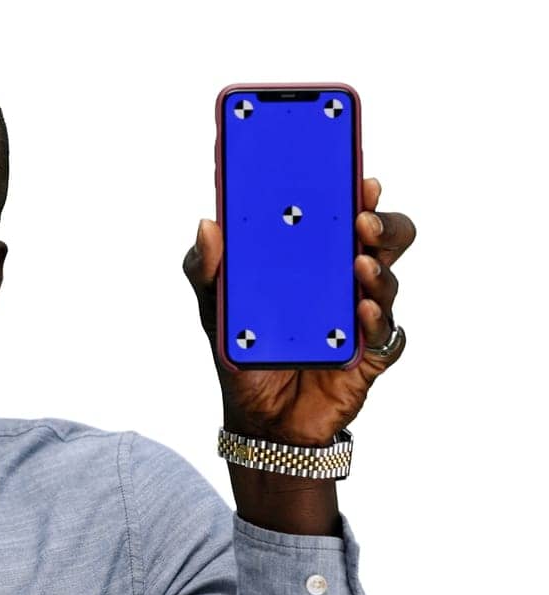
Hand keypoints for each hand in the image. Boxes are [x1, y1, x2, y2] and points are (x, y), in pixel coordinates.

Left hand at [183, 177, 414, 446]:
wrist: (259, 418)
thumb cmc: (245, 349)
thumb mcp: (215, 307)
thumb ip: (205, 268)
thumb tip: (205, 224)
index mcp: (315, 259)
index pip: (345, 216)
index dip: (358, 193)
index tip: (359, 176)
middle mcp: (345, 281)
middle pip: (384, 241)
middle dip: (381, 223)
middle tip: (361, 218)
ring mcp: (361, 317)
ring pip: (388, 281)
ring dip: (378, 269)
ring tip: (360, 263)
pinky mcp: (369, 356)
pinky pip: (386, 335)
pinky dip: (377, 321)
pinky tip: (363, 311)